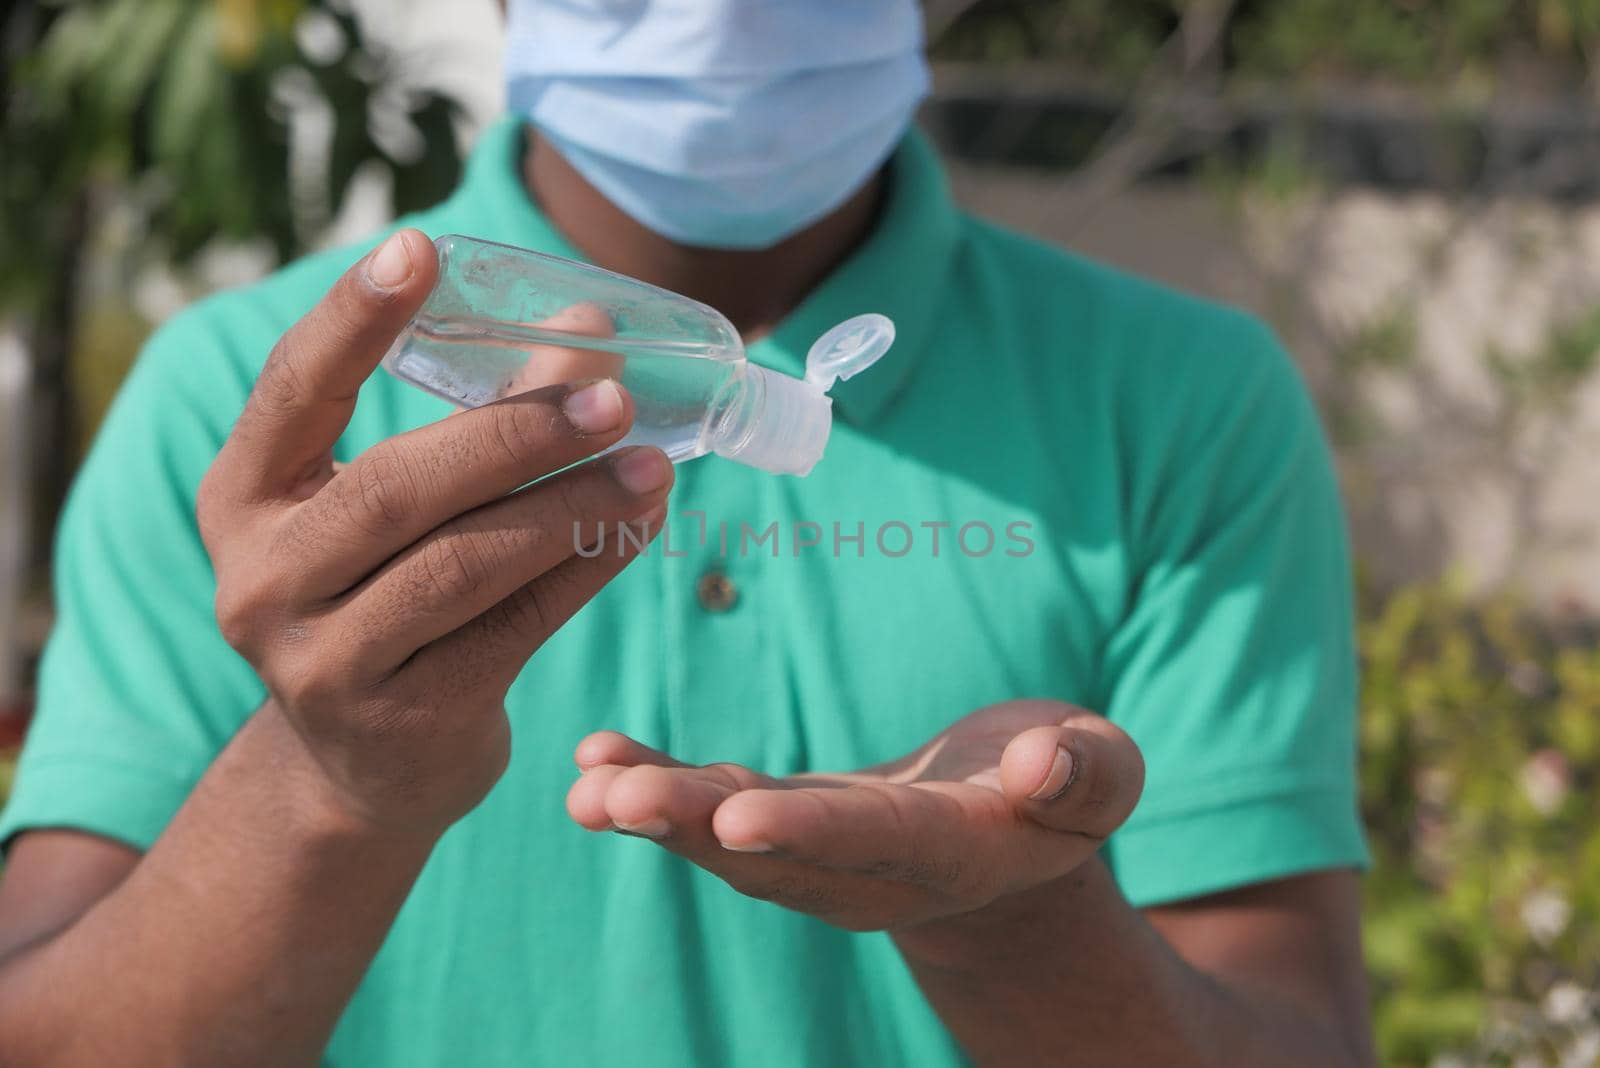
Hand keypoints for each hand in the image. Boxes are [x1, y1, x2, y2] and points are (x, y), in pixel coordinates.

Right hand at [197, 229, 673, 835]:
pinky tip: (639, 526)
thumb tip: (588, 323)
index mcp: (244, 499)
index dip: (353, 319)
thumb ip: (483, 414)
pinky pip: (511, 628)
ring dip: (570, 508)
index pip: (293, 389)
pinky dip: (584, 570)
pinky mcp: (404, 719)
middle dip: (513, 436)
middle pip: (398, 490)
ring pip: (462, 566)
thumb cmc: (389, 595)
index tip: (417, 246)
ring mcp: (324, 661)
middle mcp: (262, 580)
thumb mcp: (405, 506)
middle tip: (613, 398)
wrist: (367, 765)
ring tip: (651, 465)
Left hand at [565, 700, 1143, 931]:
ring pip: (728, 845)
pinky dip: (654, 783)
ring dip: (655, 814)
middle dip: (693, 828)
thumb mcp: (1102, 773)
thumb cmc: (1064, 783)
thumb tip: (1041, 760)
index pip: (878, 846)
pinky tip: (594, 756)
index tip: (738, 821)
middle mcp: (875, 870)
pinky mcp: (786, 822)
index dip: (811, 833)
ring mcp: (821, 853)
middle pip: (777, 857)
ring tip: (584, 785)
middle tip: (613, 801)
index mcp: (956, 854)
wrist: (1013, 820)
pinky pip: (712, 809)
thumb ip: (1085, 773)